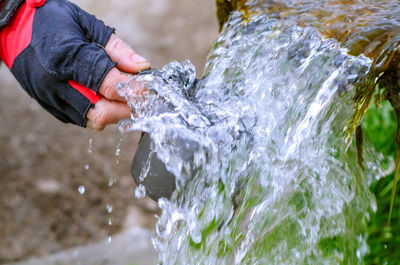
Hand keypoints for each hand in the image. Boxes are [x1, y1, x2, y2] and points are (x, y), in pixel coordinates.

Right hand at [0, 0, 149, 128]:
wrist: (12, 26)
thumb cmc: (52, 20)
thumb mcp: (87, 25)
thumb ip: (117, 49)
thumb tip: (142, 67)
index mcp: (66, 58)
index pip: (111, 85)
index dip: (135, 89)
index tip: (149, 87)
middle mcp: (55, 83)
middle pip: (103, 111)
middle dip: (128, 107)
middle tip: (141, 97)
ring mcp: (50, 97)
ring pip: (93, 121)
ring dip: (114, 113)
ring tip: (124, 98)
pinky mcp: (48, 106)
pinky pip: (81, 120)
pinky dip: (98, 113)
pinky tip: (104, 98)